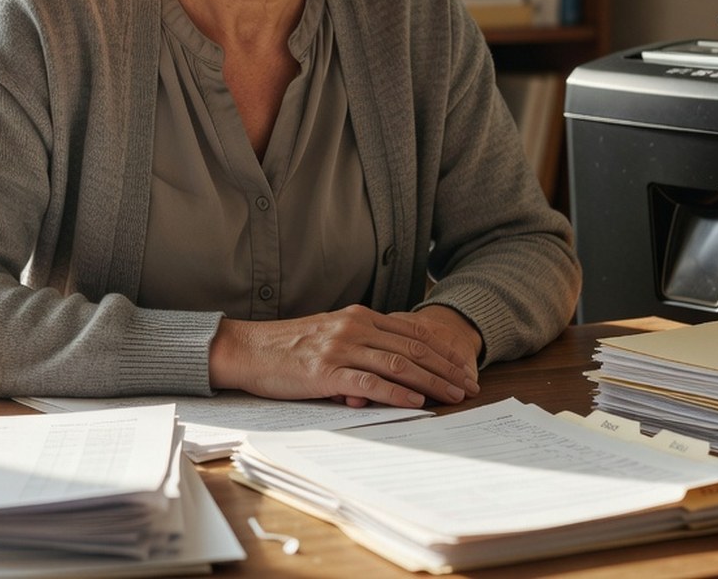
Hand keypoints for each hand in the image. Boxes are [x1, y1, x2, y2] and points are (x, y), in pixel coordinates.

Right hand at [209, 304, 482, 408]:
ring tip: (453, 395)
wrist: (248, 349)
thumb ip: (362, 344)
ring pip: (398, 364)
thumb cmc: (288, 348)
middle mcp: (354, 327)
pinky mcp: (327, 371)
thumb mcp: (330, 335)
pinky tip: (416, 401)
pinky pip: (369, 382)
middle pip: (412, 348)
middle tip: (470, 385)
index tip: (463, 366)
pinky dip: (396, 392)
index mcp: (358, 316)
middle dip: (446, 367)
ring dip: (431, 381)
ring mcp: (341, 348)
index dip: (441, 350)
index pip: (411, 333)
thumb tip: (393, 367)